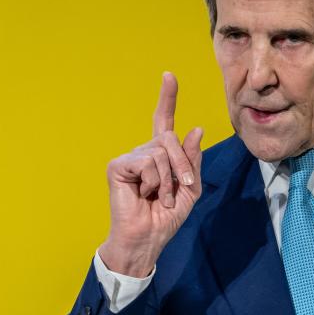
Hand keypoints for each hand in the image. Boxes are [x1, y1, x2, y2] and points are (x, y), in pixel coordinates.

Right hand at [99, 72, 203, 276]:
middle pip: (170, 139)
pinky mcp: (118, 166)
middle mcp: (144, 152)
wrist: (148, 238)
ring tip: (159, 198)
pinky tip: (145, 195)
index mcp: (160, 156)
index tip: (169, 76)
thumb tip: (195, 128)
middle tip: (183, 188)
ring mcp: (129, 158)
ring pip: (160, 152)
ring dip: (168, 180)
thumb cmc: (165, 217)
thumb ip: (192, 161)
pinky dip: (154, 182)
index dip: (167, 98)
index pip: (163, 121)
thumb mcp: (190, 189)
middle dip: (183, 165)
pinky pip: (147, 162)